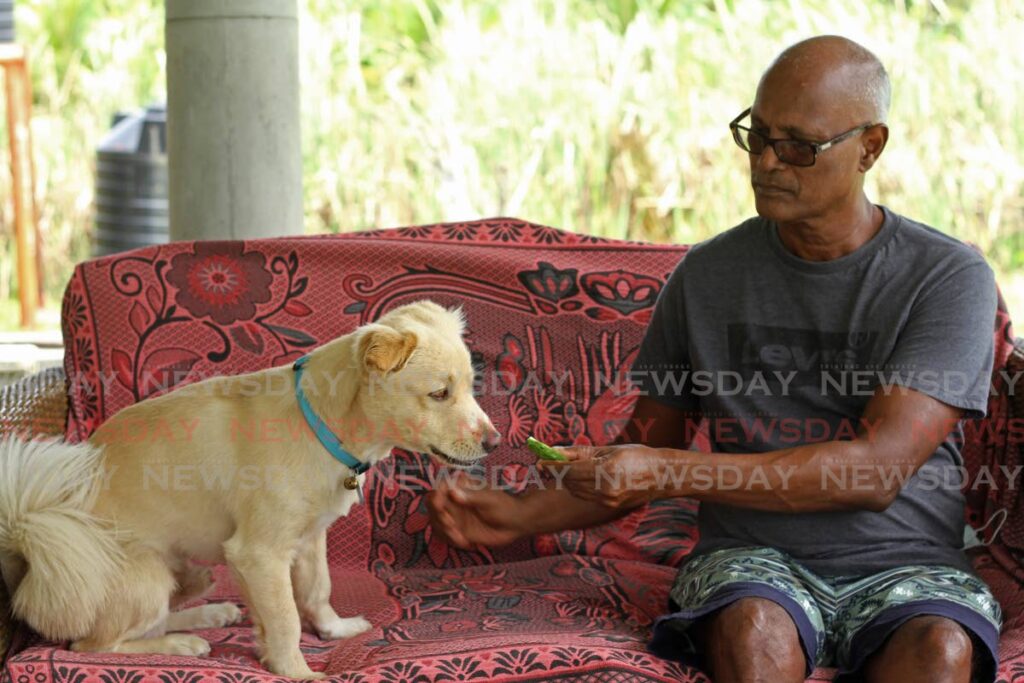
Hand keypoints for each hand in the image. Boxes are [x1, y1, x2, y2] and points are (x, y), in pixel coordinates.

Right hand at [427, 472, 526, 549]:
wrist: (516, 524)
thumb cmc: (505, 506)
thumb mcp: (490, 500)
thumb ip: (472, 497)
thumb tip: (453, 492)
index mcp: (461, 487)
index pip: (440, 488)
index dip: (436, 497)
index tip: (440, 506)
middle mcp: (453, 500)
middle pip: (433, 506)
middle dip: (438, 517)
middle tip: (451, 525)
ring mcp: (454, 515)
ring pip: (436, 522)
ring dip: (444, 531)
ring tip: (461, 538)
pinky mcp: (457, 530)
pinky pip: (444, 535)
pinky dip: (451, 541)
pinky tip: (467, 543)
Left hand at [538, 443, 663, 508]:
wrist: (662, 476)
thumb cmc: (636, 456)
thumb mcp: (608, 449)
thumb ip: (579, 452)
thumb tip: (555, 451)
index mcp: (605, 470)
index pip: (569, 470)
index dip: (552, 466)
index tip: (539, 461)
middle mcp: (605, 489)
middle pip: (570, 482)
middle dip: (557, 472)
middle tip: (548, 462)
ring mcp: (608, 501)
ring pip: (576, 491)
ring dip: (567, 480)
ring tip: (563, 468)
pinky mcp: (610, 507)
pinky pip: (586, 496)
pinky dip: (578, 487)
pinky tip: (579, 478)